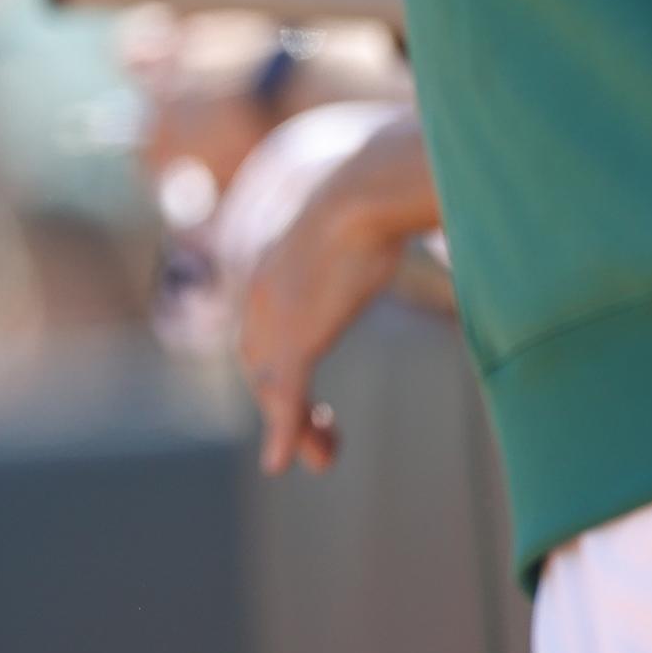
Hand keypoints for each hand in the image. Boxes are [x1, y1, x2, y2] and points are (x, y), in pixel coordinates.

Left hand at [234, 112, 432, 474]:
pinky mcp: (298, 337)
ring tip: (327, 457)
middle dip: (284, 407)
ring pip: (273, 390)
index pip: (259, 337)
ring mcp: (275, 321)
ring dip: (294, 428)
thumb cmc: (373, 198)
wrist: (365, 189)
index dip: (278, 371)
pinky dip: (284, 432)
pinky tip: (284, 463)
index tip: (309, 394)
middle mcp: (260, 298)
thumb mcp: (352, 225)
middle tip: (327, 441)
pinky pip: (286, 397)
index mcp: (268, 273)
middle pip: (259, 369)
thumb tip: (391, 230)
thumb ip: (351, 242)